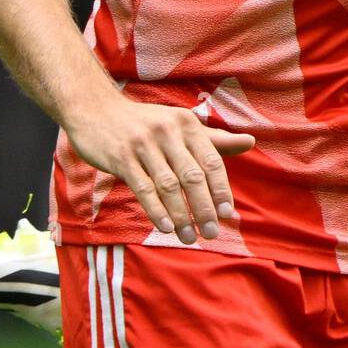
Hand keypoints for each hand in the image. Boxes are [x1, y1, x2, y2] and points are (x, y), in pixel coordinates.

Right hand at [65, 92, 255, 242]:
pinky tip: (166, 228)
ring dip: (181, 216)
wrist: (96, 110)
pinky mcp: (121, 157)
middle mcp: (168, 131)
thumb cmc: (146, 123)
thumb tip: (251, 142)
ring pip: (168, 186)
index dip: (221, 189)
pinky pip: (143, 188)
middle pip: (192, 176)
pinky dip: (156, 210)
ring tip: (189, 237)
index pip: (211, 161)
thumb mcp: (181, 126)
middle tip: (212, 233)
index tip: (228, 215)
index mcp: (187, 124)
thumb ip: (214, 139)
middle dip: (204, 208)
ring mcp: (143, 144)